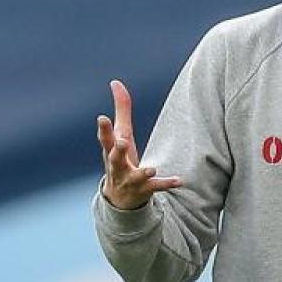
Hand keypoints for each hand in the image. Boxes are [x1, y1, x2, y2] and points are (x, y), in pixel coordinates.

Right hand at [97, 79, 182, 209]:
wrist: (120, 199)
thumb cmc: (120, 158)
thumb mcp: (120, 134)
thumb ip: (121, 109)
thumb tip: (115, 82)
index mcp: (111, 151)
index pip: (105, 139)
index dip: (103, 129)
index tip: (102, 118)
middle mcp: (118, 166)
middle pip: (115, 158)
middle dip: (118, 151)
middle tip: (122, 142)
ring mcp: (130, 180)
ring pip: (135, 176)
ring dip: (143, 172)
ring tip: (151, 169)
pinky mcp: (145, 189)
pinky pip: (156, 188)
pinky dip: (167, 183)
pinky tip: (180, 180)